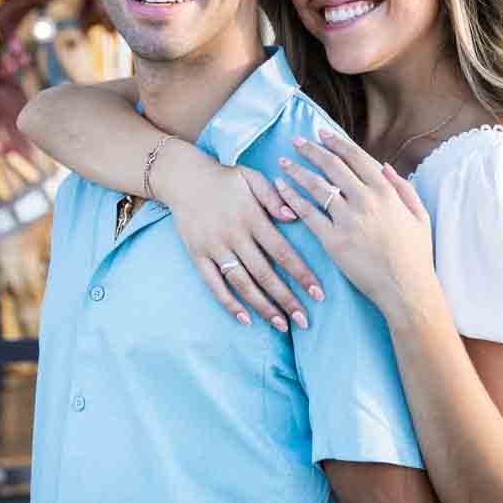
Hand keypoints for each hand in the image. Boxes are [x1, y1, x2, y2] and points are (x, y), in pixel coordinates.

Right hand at [160, 152, 324, 332]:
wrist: (183, 177)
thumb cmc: (225, 178)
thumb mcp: (252, 177)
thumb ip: (274, 196)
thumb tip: (294, 217)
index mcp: (252, 216)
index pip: (281, 251)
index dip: (301, 273)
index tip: (318, 294)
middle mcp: (234, 235)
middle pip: (264, 273)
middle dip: (286, 299)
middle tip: (304, 321)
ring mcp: (214, 247)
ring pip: (242, 282)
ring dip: (262, 306)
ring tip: (281, 324)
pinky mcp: (197, 255)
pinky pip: (214, 284)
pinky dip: (229, 302)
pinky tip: (245, 319)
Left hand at [275, 131, 437, 317]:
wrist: (407, 289)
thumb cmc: (416, 255)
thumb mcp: (420, 215)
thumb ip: (404, 188)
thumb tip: (385, 167)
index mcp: (386, 191)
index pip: (356, 157)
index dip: (337, 143)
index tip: (323, 134)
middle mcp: (365, 200)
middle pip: (332, 166)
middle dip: (311, 150)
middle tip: (296, 141)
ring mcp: (348, 220)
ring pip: (316, 186)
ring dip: (297, 170)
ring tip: (283, 162)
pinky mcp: (333, 241)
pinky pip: (308, 214)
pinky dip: (292, 199)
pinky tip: (281, 189)